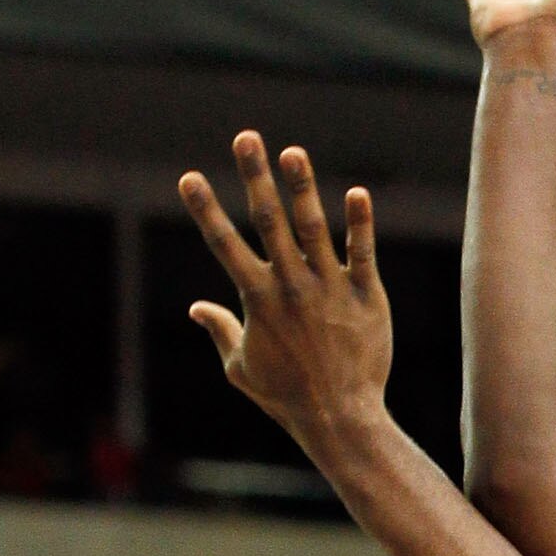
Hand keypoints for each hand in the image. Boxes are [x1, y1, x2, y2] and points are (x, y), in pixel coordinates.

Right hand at [180, 138, 391, 470]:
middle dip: (255, 177)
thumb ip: (220, 331)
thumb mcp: (241, 368)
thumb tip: (195, 308)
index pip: (224, 246)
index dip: (205, 210)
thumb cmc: (286, 396)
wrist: (341, 417)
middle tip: (246, 138)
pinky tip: (357, 193)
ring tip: (292, 152)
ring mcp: (330, 289)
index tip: (188, 177)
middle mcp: (292, 287)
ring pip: (314, 229)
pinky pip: (362, 254)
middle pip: (269, 222)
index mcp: (258, 301)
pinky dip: (360, 224)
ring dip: (302, 188)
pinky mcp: (366, 297)